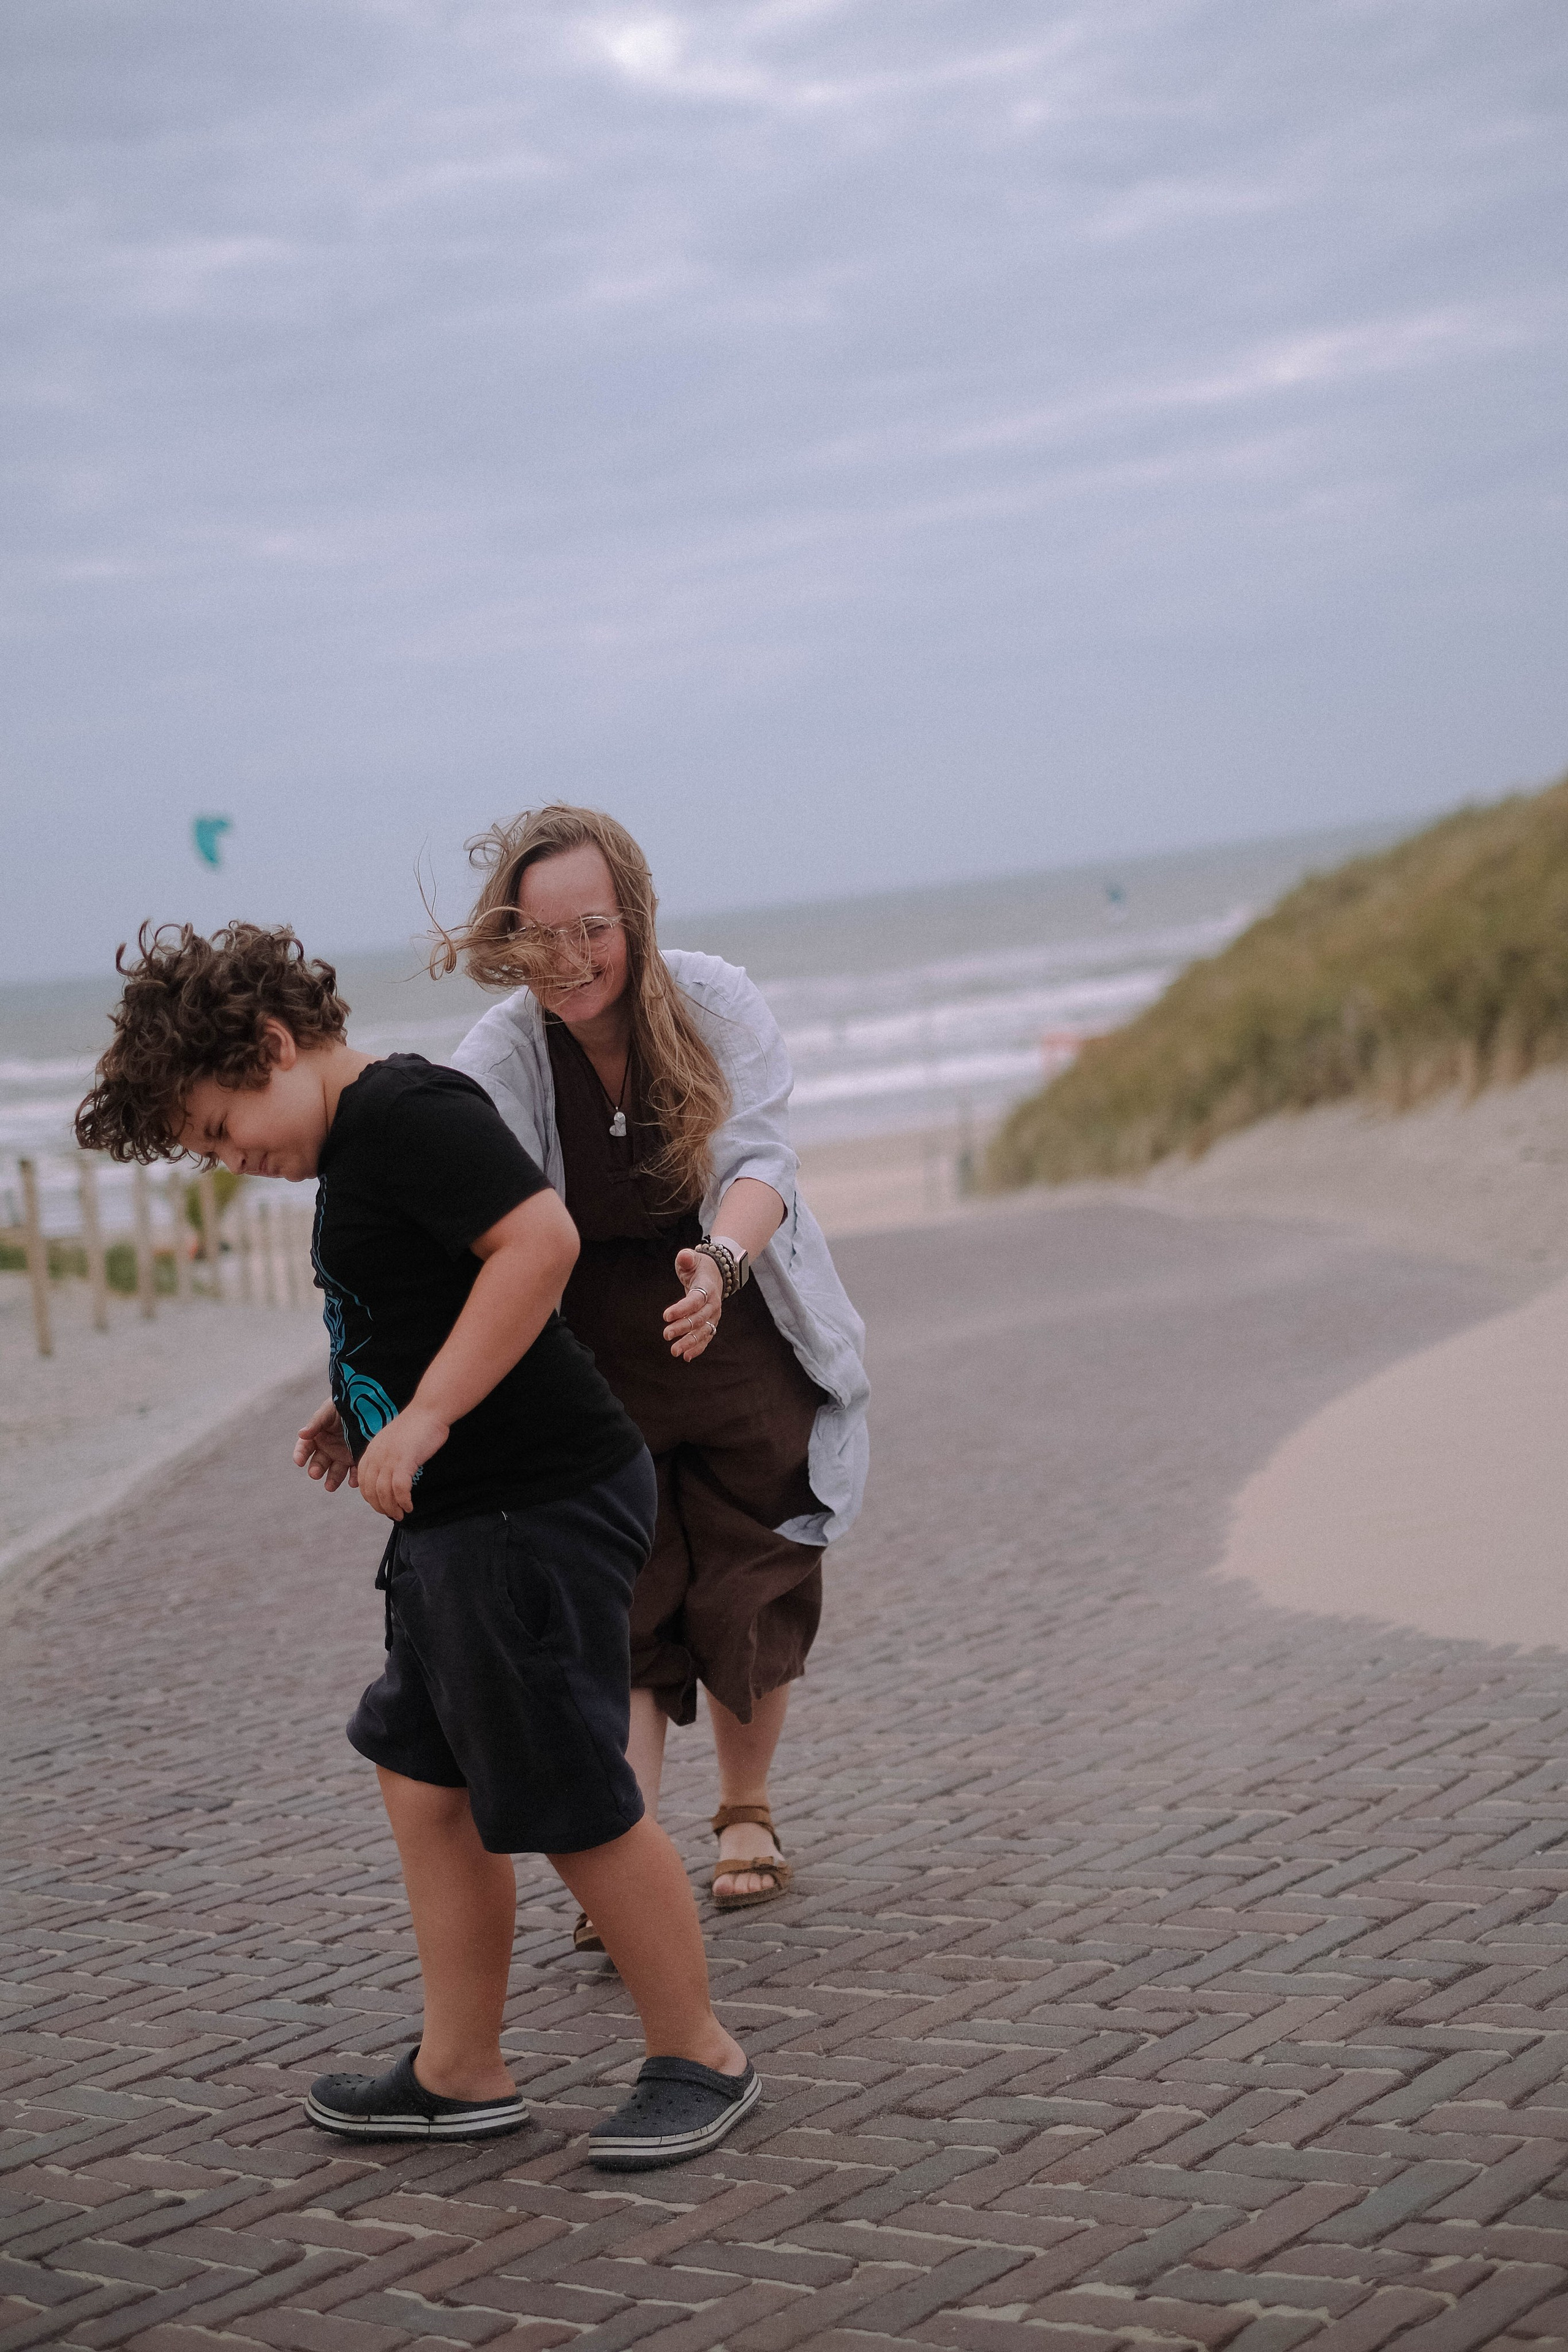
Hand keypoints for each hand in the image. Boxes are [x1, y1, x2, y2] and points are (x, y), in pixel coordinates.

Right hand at [293, 1399, 357, 1492]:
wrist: (369, 1403)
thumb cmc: (345, 1405)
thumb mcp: (329, 1411)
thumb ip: (316, 1423)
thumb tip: (301, 1433)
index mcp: (318, 1436)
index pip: (305, 1447)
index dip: (300, 1454)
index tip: (299, 1461)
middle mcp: (328, 1448)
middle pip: (319, 1463)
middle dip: (316, 1470)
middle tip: (315, 1474)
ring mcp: (343, 1455)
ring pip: (335, 1472)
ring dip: (332, 1480)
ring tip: (329, 1486)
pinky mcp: (358, 1459)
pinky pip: (355, 1472)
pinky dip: (354, 1478)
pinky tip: (353, 1482)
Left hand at [355, 1403, 450, 1521]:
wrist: (429, 1410)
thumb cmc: (417, 1425)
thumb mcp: (393, 1440)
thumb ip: (387, 1455)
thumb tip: (390, 1475)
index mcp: (372, 1450)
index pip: (363, 1481)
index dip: (371, 1497)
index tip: (382, 1505)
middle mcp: (377, 1455)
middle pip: (371, 1490)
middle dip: (380, 1506)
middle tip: (393, 1514)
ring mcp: (390, 1458)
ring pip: (384, 1492)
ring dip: (392, 1508)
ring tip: (401, 1515)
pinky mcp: (405, 1460)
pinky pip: (400, 1489)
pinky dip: (403, 1501)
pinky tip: (409, 1506)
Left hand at [664, 1250, 721, 1361]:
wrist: (716, 1273)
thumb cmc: (699, 1266)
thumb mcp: (693, 1258)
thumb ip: (686, 1258)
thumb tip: (684, 1257)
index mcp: (708, 1287)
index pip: (695, 1300)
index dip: (681, 1308)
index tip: (665, 1316)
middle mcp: (713, 1304)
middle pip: (699, 1318)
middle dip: (682, 1328)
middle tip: (666, 1335)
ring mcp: (714, 1316)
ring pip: (703, 1332)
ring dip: (689, 1342)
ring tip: (674, 1351)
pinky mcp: (711, 1323)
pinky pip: (706, 1338)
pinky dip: (697, 1348)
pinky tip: (686, 1357)